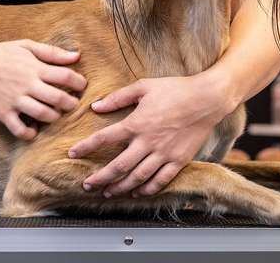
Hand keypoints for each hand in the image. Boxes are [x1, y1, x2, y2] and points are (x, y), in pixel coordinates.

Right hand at [0, 40, 87, 139]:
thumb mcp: (24, 46)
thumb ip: (51, 52)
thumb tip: (77, 56)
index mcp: (34, 67)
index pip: (66, 76)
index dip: (79, 82)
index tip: (81, 86)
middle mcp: (26, 85)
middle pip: (59, 98)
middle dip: (71, 103)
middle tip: (72, 103)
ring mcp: (14, 101)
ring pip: (43, 115)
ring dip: (55, 117)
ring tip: (55, 114)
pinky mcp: (2, 113)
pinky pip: (20, 130)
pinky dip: (30, 134)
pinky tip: (34, 129)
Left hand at [67, 75, 230, 196]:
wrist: (207, 99)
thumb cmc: (175, 89)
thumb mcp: (143, 87)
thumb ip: (118, 97)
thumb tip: (95, 106)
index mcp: (136, 123)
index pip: (105, 138)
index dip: (86, 147)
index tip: (72, 154)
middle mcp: (148, 142)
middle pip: (118, 166)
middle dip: (100, 178)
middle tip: (87, 185)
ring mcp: (164, 154)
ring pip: (137, 177)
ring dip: (120, 187)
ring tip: (108, 193)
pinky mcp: (178, 161)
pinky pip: (160, 181)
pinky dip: (147, 190)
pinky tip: (137, 193)